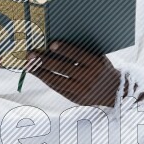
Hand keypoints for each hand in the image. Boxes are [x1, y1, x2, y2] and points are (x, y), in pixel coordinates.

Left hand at [19, 39, 143, 107]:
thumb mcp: (97, 57)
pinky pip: (59, 88)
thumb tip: (55, 44)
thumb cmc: (101, 68)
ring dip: (41, 72)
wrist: (114, 91)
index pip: (78, 55)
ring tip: (28, 65)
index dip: (65, 49)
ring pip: (58, 80)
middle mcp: (90, 77)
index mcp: (97, 63)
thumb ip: (81, 52)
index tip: (51, 44)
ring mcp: (83, 90)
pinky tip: (38, 73)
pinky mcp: (76, 99)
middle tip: (30, 54)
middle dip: (45, 61)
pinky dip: (47, 80)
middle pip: (64, 68)